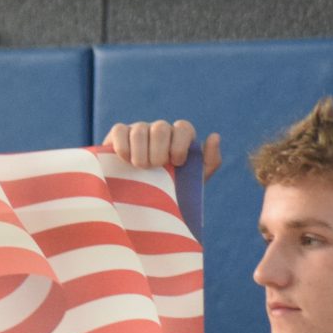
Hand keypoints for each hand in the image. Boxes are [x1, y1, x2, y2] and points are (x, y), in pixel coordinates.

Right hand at [102, 119, 222, 182]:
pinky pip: (120, 130)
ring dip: (140, 151)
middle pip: (161, 127)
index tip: (176, 164)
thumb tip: (214, 136)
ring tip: (139, 168)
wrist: (138, 205)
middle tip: (155, 167)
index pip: (183, 128)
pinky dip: (123, 145)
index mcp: (178, 138)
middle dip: (159, 150)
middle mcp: (159, 131)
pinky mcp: (118, 136)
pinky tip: (124, 160)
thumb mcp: (194, 182)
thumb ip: (210, 161)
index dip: (180, 145)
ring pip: (140, 129)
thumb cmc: (169, 192)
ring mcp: (138, 131)